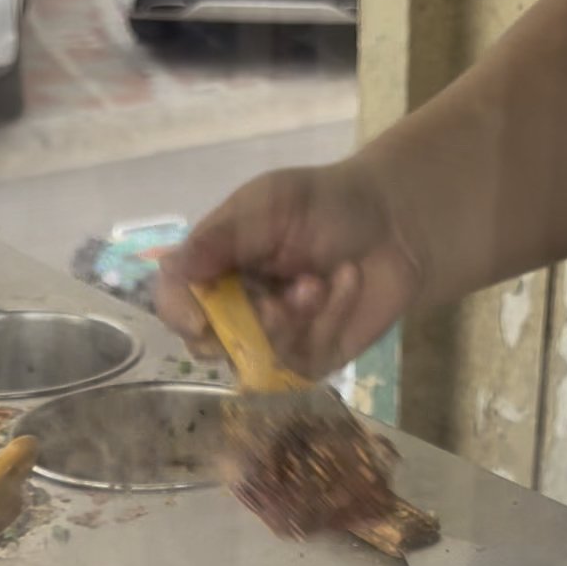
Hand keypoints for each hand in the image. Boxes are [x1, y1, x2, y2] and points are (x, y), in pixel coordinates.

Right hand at [157, 158, 422, 379]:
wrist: (395, 222)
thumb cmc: (327, 204)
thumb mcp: (272, 203)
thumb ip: (223, 236)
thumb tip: (171, 267)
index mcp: (215, 267)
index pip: (175, 301)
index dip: (180, 314)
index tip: (200, 318)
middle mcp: (236, 308)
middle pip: (209, 343)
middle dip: (248, 321)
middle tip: (281, 297)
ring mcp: (272, 339)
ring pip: (258, 358)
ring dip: (294, 317)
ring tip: (322, 281)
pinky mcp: (310, 360)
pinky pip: (303, 362)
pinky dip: (328, 319)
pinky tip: (346, 287)